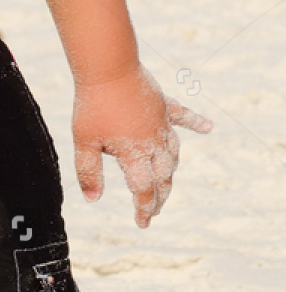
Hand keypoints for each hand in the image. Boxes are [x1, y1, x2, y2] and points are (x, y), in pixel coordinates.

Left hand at [73, 64, 211, 227]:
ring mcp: (160, 122)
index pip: (143, 188)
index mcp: (134, 153)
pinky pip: (182, 115)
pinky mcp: (162, 104)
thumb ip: (89, 171)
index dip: (144, 208)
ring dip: (171, 171)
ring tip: (166, 183)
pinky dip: (195, 122)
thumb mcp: (84, 141)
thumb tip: (93, 200)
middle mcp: (153, 142)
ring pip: (173, 153)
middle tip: (153, 211)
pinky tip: (208, 127)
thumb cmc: (93, 104)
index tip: (142, 223)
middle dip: (159, 196)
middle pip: (162, 176)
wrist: (107, 68)